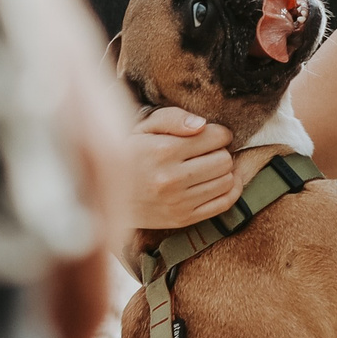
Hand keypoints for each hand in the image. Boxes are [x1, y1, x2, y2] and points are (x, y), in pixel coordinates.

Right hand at [126, 107, 243, 231]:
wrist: (105, 194)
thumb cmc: (128, 153)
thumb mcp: (143, 127)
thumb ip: (172, 118)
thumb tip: (201, 125)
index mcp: (163, 151)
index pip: (216, 137)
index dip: (219, 133)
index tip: (211, 135)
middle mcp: (171, 178)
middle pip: (224, 160)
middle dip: (220, 151)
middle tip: (207, 151)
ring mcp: (178, 202)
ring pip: (227, 181)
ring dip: (224, 171)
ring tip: (209, 166)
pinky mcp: (183, 219)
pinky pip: (224, 203)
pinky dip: (230, 190)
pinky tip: (220, 181)